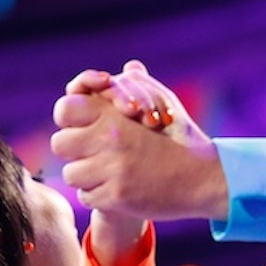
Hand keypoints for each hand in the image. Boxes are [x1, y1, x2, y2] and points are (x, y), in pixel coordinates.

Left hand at [52, 62, 229, 222]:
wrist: (204, 178)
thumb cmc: (182, 139)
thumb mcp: (165, 103)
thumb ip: (140, 86)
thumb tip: (130, 67)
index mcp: (115, 114)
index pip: (65, 109)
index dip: (70, 118)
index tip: (82, 125)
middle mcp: (109, 140)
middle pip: (60, 143)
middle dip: (74, 149)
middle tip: (92, 152)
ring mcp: (112, 170)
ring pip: (71, 173)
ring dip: (86, 175)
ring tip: (109, 172)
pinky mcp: (116, 197)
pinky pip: (87, 197)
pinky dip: (99, 195)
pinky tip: (120, 188)